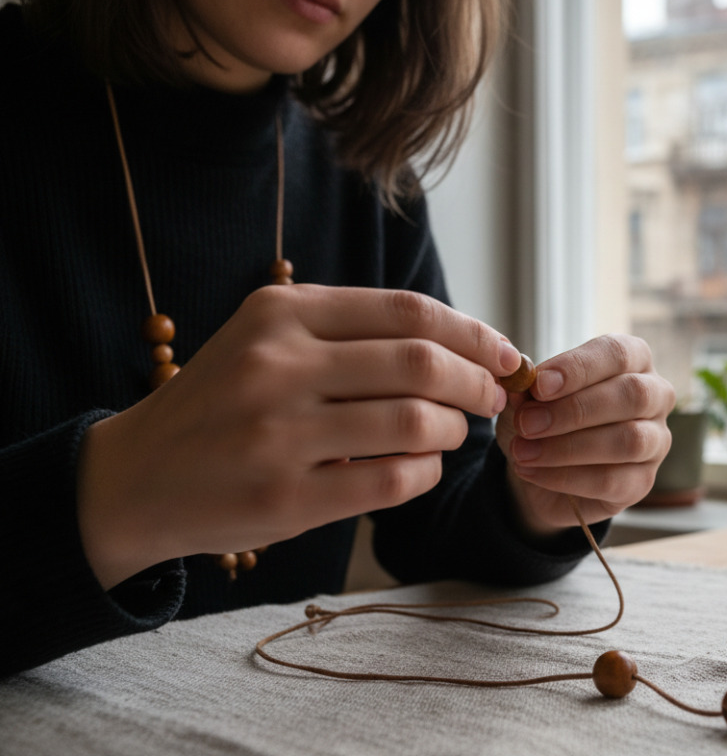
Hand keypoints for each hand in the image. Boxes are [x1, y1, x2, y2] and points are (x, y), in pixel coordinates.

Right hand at [77, 285, 522, 588]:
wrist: (137, 478)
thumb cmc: (224, 401)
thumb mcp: (268, 339)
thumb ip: (350, 330)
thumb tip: (465, 342)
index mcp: (280, 314)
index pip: (407, 312)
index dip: (473, 333)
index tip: (505, 354)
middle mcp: (278, 366)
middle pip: (421, 363)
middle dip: (476, 382)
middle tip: (491, 398)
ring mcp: (278, 434)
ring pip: (414, 423)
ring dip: (454, 429)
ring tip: (454, 432)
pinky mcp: (284, 498)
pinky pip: (392, 481)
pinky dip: (425, 473)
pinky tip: (421, 467)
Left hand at [495, 334, 674, 535]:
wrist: (540, 470)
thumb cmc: (542, 418)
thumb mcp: (528, 397)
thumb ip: (527, 387)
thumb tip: (523, 383)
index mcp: (633, 359)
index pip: (618, 353)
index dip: (579, 368)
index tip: (539, 385)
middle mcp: (655, 396)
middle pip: (632, 395)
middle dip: (575, 410)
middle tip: (527, 423)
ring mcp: (655, 441)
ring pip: (628, 441)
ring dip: (568, 447)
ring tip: (523, 452)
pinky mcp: (642, 481)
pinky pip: (612, 480)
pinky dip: (566, 477)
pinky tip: (532, 472)